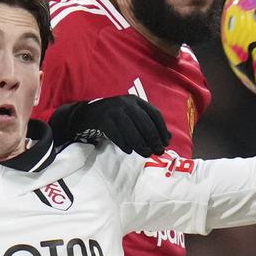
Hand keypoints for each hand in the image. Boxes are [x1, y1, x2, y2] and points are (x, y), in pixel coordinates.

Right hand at [48, 95, 171, 155]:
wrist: (88, 114)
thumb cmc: (115, 117)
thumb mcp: (132, 115)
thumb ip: (148, 124)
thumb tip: (167, 139)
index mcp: (136, 101)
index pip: (154, 114)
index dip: (162, 130)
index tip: (166, 143)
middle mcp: (126, 103)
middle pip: (144, 122)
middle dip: (153, 139)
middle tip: (158, 151)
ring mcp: (114, 110)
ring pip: (131, 130)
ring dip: (140, 144)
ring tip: (145, 154)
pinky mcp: (103, 120)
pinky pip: (117, 134)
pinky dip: (124, 144)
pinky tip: (129, 150)